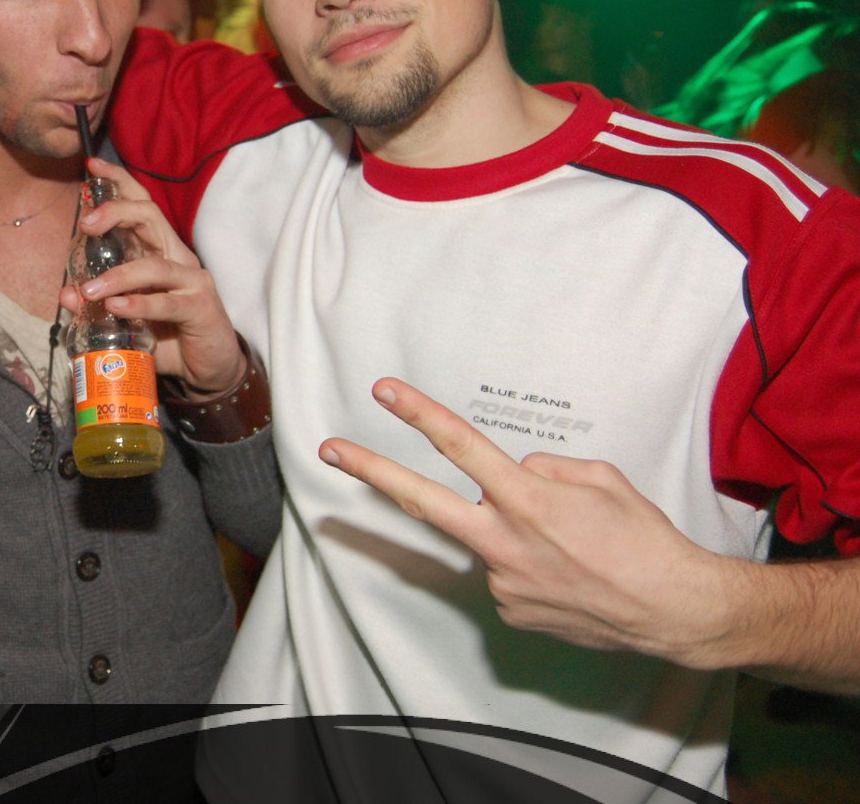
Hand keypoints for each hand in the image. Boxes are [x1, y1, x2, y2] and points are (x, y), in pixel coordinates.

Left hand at [60, 158, 245, 396]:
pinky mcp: (201, 307)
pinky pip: (167, 301)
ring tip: (89, 290)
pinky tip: (117, 307)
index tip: (91, 168)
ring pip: (154, 265)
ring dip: (118, 275)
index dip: (119, 182)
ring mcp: (192, 280)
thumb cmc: (169, 335)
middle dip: (115, 212)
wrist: (210, 367)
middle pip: (149, 217)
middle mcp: (177, 256)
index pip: (141, 205)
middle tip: (86, 223)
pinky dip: (140, 304)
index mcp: (160, 250)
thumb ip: (98, 305)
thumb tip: (67, 293)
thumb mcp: (127, 318)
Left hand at [319, 378, 745, 666]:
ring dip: (512, 535)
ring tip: (574, 552)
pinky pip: (508, 573)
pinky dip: (530, 566)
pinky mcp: (510, 611)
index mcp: (528, 500)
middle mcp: (505, 541)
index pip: (460, 447)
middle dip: (371, 473)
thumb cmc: (646, 541)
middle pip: (422, 500)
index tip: (385, 393)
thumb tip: (516, 474)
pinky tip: (570, 577)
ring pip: (486, 539)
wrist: (676, 612)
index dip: (418, 416)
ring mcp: (503, 581)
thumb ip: (546, 469)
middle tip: (330, 451)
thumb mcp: (602, 479)